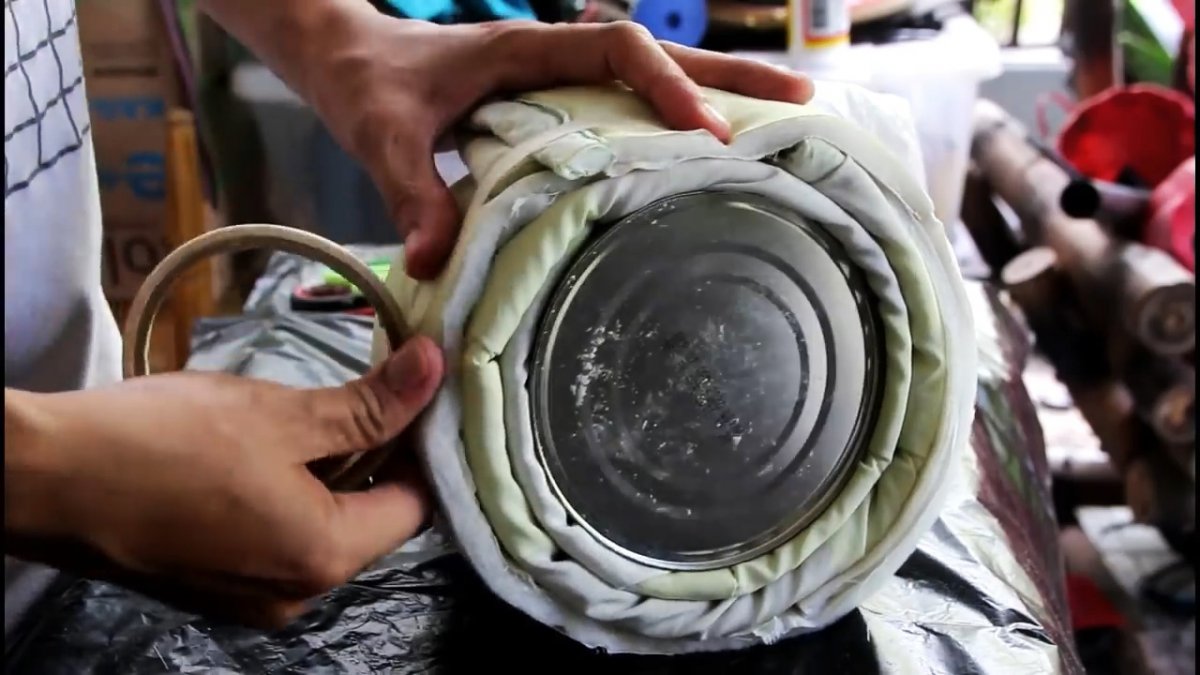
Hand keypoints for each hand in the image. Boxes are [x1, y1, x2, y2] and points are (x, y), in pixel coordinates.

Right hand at [4, 337, 443, 627]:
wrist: (44, 479)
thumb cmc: (163, 442)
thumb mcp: (281, 414)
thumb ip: (368, 404)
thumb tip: (434, 370)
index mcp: (324, 558)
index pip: (416, 506)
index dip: (423, 445)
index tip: (415, 395)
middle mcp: (297, 593)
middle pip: (372, 521)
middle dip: (378, 456)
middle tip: (369, 390)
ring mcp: (252, 596)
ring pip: (324, 528)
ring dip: (332, 472)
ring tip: (315, 411)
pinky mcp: (215, 584)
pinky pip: (278, 539)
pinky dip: (290, 494)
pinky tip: (267, 447)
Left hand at [300, 17, 814, 278]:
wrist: (349, 60)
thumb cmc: (368, 84)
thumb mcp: (382, 136)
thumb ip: (410, 191)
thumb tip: (434, 260)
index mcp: (526, 49)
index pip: (617, 49)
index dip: (667, 86)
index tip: (706, 134)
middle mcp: (555, 56)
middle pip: (661, 56)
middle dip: (730, 79)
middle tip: (801, 105)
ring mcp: (561, 78)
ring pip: (654, 79)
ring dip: (718, 95)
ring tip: (788, 122)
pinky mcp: (557, 103)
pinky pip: (628, 107)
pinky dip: (675, 123)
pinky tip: (710, 157)